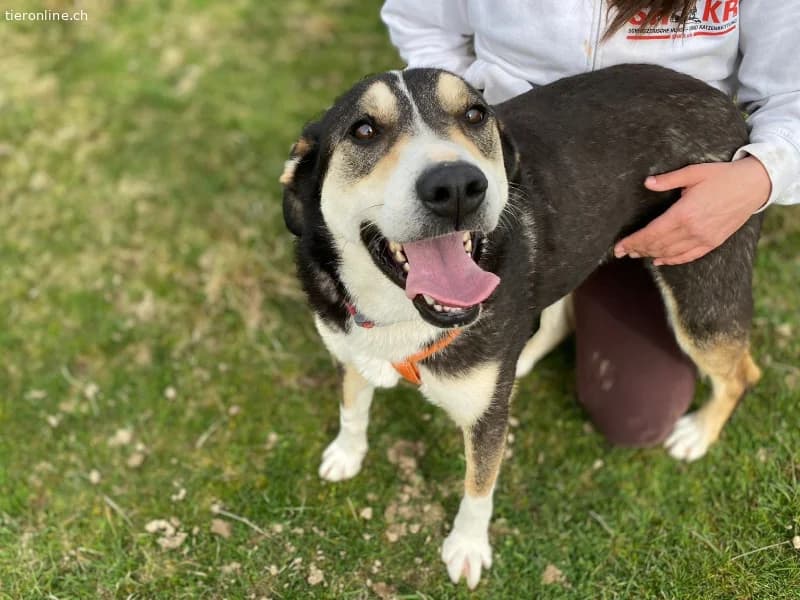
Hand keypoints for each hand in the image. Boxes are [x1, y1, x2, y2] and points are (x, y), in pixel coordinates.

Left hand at [614, 157, 770, 265]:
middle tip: (622, 252)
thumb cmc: (722, 176)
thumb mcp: (694, 172)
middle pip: (658, 245)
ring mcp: (704, 238)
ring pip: (670, 253)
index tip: (619, 246)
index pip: (651, 233)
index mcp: (684, 213)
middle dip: (638, 249)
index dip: (633, 241)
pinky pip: (688, 256)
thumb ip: (668, 180)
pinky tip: (659, 260)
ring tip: (636, 254)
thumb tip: (647, 182)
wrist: (754, 185)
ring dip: (651, 254)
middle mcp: (693, 230)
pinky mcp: (713, 242)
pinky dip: (672, 260)